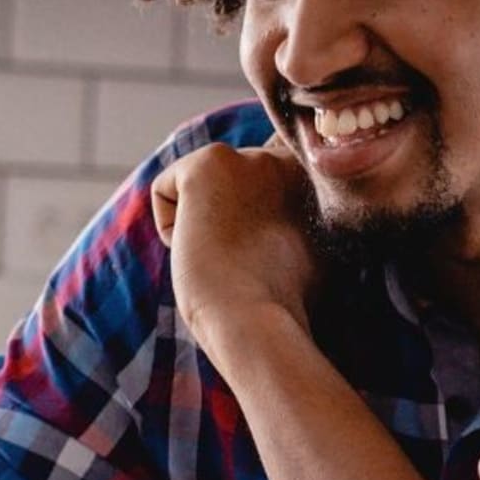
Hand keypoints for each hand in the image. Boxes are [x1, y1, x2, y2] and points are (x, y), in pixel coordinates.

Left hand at [149, 143, 319, 348]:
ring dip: (200, 226)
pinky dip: (170, 228)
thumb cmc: (277, 307)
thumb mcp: (303, 254)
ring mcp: (251, 156)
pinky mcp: (210, 161)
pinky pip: (165, 190)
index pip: (257, 182)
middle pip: (222, 185)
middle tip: (242, 264)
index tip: (253, 253)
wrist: (257, 323)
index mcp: (313, 183)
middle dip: (223, 222)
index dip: (246, 217)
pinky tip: (202, 249)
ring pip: (194, 188)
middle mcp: (287, 159)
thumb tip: (256, 216)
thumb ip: (290, 220)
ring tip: (225, 258)